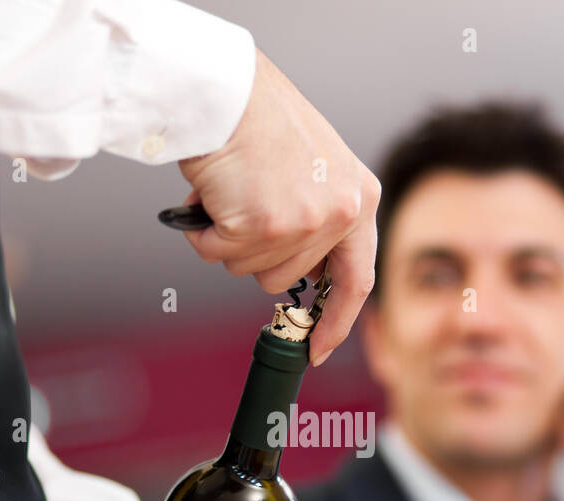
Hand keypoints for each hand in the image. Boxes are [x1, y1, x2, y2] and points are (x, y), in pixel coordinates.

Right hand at [177, 47, 379, 366]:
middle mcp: (341, 214)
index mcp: (360, 200)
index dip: (336, 321)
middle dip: (253, 253)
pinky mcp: (262, 225)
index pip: (357, 280)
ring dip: (227, 238)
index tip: (317, 348)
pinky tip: (212, 193)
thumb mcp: (317, 169)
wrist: (226, 89)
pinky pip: (218, 253)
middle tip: (243, 207)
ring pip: (249, 269)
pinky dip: (203, 229)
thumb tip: (301, 274)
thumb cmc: (261, 120)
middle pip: (285, 278)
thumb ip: (320, 218)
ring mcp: (303, 222)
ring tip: (230, 191)